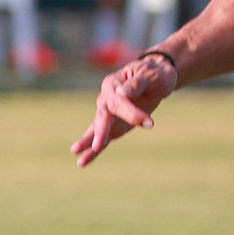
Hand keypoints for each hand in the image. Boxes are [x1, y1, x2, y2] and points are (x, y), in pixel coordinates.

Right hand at [72, 50, 178, 166]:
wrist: (157, 77)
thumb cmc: (153, 73)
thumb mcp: (149, 75)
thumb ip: (135, 84)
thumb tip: (122, 93)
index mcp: (113, 84)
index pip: (118, 101)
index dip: (131, 113)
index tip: (149, 123)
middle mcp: (106, 99)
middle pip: (102, 116)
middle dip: (100, 131)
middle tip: (97, 146)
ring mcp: (108, 114)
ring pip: (96, 129)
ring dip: (88, 142)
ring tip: (76, 153)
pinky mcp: (113, 126)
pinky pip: (103, 139)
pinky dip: (93, 151)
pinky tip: (82, 161)